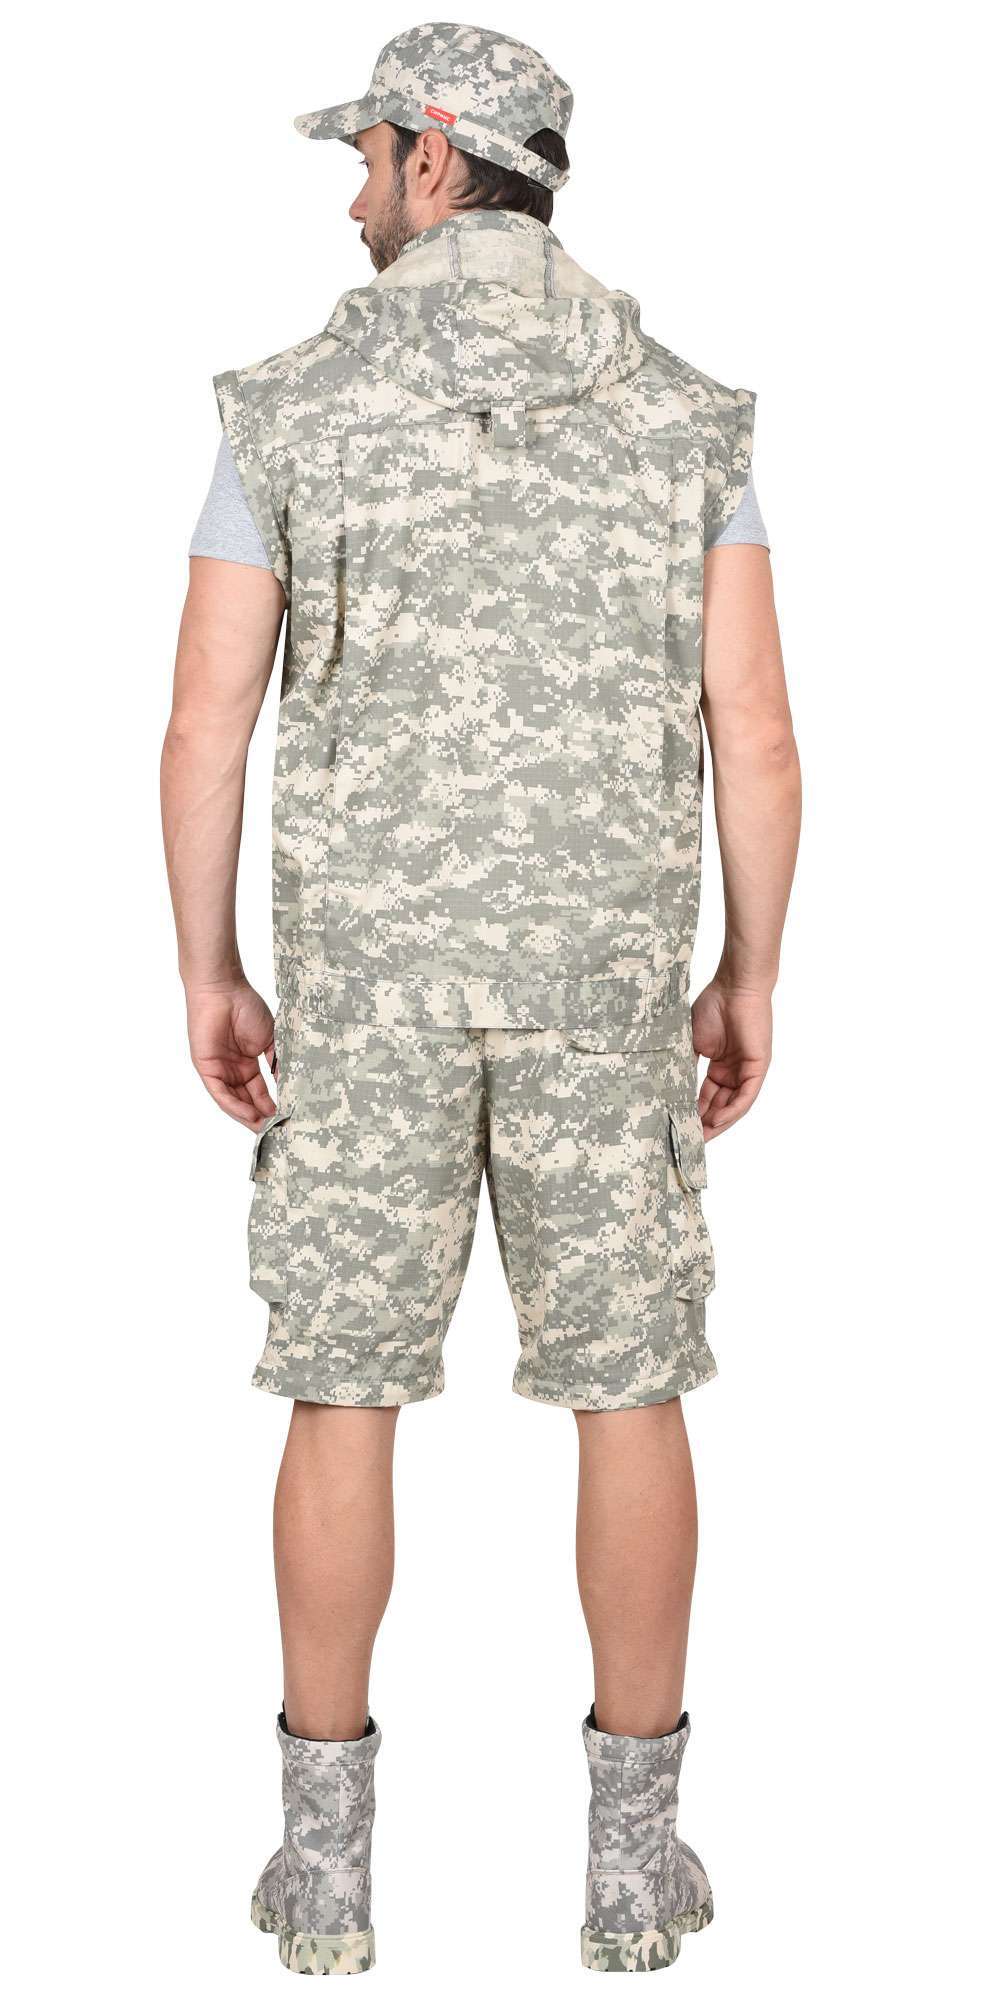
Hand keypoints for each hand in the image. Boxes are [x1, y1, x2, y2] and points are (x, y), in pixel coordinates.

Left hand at [186, 979, 276, 1129]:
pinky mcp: (206, 1068)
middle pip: (246, 1100)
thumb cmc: (246, 1007)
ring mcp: (218, 1070)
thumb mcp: (270, 1039)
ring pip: (234, 1101)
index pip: (259, 1091)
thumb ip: (277, 1062)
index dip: (271, 1105)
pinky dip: (235, 1106)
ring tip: (265, 1129)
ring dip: (248, 1116)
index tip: (286, 1117)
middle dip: (261, 1117)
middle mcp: (231, 1070)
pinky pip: (220, 1094)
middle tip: (278, 1131)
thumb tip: (290, 1085)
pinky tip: (249, 1115)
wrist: (224, 989)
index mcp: (246, 1063)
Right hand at [691, 979, 772, 1139]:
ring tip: (701, 1138)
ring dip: (718, 1123)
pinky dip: (731, 1111)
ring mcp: (748, 1071)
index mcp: (720, 1066)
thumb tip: (668, 1090)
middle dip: (705, 1124)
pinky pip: (745, 1097)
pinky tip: (716, 1121)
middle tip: (688, 1141)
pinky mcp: (758, 1067)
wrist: (733, 987)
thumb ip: (685, 1067)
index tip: (678, 1127)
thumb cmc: (712, 1007)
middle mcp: (735, 1072)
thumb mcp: (692, 1044)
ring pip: (733, 1106)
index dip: (694, 1113)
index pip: (707, 1097)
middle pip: (720, 1106)